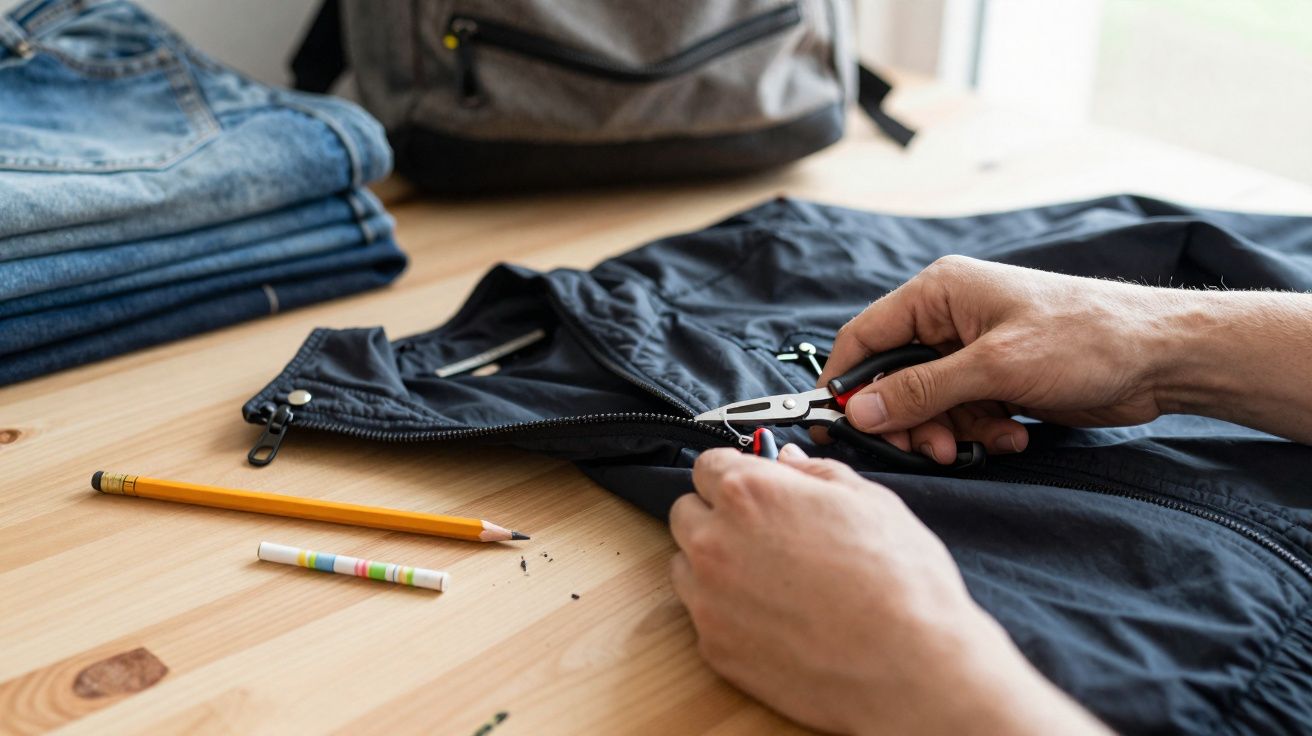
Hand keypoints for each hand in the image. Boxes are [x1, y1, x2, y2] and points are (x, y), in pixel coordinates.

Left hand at [670, 445, 1108, 734]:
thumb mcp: (870, 501)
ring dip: (714, 563)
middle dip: (718, 515)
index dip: (734, 472)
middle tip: (764, 532)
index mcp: (750, 494)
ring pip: (686, 564)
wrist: (912, 668)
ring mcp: (709, 599)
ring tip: (771, 578)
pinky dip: (727, 611)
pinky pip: (703, 615)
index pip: (707, 464)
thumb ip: (814, 472)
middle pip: (688, 512)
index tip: (752, 486)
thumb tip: (788, 461)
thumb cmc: (901, 584)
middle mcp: (716, 542)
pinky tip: (774, 616)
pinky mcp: (715, 647)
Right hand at [817, 256, 1184, 463]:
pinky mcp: (996, 380)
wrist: (1160, 357)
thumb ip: (922, 391)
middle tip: (928, 450)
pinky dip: (980, 432)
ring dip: (948, 431)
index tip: (834, 423)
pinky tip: (1013, 436)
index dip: (846, 382)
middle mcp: (949, 319)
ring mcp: (973, 351)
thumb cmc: (1084, 339)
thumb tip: (859, 411)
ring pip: (928, 404)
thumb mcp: (996, 367)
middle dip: (908, 419)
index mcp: (939, 293)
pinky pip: (963, 413)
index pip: (865, 337)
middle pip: (893, 379)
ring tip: (978, 445)